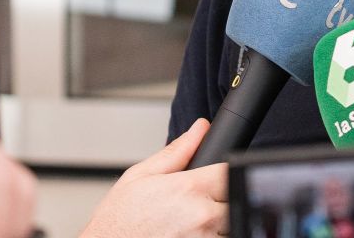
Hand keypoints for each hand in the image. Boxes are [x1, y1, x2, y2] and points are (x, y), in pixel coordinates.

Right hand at [81, 118, 228, 237]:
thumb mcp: (141, 176)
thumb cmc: (118, 220)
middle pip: (235, 198)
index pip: (230, 170)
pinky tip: (190, 233)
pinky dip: (211, 236)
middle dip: (221, 197)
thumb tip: (200, 128)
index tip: (215, 177)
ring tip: (191, 221)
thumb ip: (177, 151)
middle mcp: (202, 215)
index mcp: (189, 188)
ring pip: (230, 223)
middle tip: (198, 202)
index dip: (224, 172)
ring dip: (218, 221)